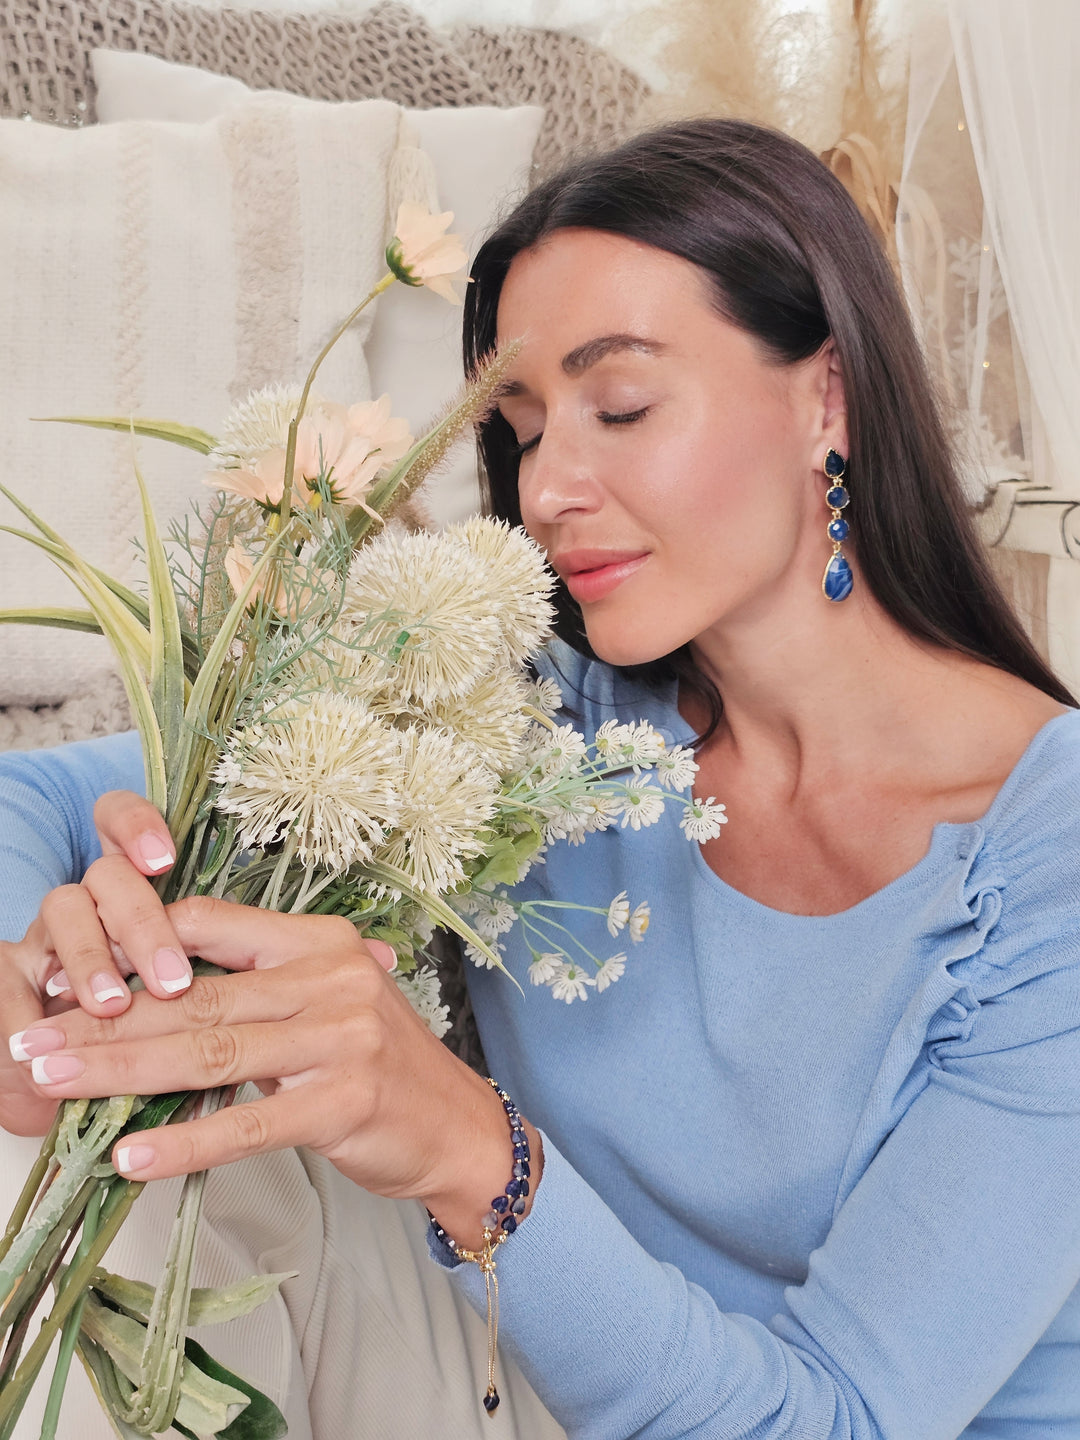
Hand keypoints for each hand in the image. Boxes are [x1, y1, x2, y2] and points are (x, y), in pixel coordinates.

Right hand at [0, 791, 188, 1132]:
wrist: (56, 1079)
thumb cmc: (144, 1040)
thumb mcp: (180, 1010)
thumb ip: (205, 988)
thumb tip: (258, 990)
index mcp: (134, 895)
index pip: (124, 826)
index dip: (138, 828)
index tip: (165, 859)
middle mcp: (88, 902)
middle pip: (108, 875)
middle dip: (141, 921)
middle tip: (172, 980)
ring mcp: (43, 935)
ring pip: (63, 907)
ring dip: (90, 956)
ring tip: (112, 1005)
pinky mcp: (5, 975)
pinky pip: (8, 973)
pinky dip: (25, 1004)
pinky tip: (42, 1033)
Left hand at [9, 901, 539, 1247]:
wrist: (458, 1125)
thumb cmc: (378, 1065)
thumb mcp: (322, 1003)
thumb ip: (252, 993)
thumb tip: (146, 1004)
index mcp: (316, 942)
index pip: (207, 923)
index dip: (131, 948)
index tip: (67, 979)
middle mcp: (329, 978)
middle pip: (193, 997)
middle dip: (102, 1021)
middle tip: (30, 1038)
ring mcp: (340, 1038)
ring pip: (208, 1053)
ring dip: (120, 1072)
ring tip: (54, 1082)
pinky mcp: (342, 1102)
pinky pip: (245, 1122)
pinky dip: (183, 1141)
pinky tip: (131, 1154)